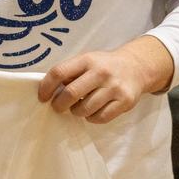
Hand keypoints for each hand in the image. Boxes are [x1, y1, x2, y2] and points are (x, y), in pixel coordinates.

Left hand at [38, 38, 173, 123]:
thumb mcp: (87, 61)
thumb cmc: (104, 66)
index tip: (42, 97)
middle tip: (58, 107)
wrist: (136, 68)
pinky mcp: (124, 102)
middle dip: (59, 104)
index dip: (46, 87)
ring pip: (84, 109)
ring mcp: (114, 88)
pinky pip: (99, 118)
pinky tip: (92, 112)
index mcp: (87, 60)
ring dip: (76, 112)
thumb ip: (70, 73)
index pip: (59, 72)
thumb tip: (48, 91)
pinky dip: (91, 118)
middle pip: (70, 94)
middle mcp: (101, 72)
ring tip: (79, 107)